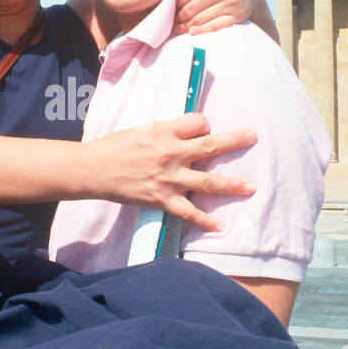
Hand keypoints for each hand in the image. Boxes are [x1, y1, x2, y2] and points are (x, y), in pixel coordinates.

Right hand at [83, 112, 257, 231]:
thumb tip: (187, 128)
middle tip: (254, 136)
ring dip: (232, 185)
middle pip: (210, 146)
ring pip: (207, 182)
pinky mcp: (162, 199)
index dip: (203, 124)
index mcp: (165, 132)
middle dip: (234, 141)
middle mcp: (171, 154)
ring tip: (252, 187)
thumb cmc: (115, 146)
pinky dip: (205, 220)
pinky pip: (188, 212)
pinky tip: (220, 226)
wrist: (93, 170)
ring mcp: (168, 179)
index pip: (198, 123)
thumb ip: (166, 129)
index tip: (204, 130)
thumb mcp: (141, 129)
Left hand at [172, 0, 253, 34]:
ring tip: (179, 27)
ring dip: (186, 26)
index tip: (175, 7)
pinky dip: (201, 31)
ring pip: (199, 19)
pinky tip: (191, 32)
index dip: (176, 3)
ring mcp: (230, 0)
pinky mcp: (237, 14)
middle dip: (179, 16)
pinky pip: (214, 26)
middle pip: (190, 9)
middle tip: (175, 20)